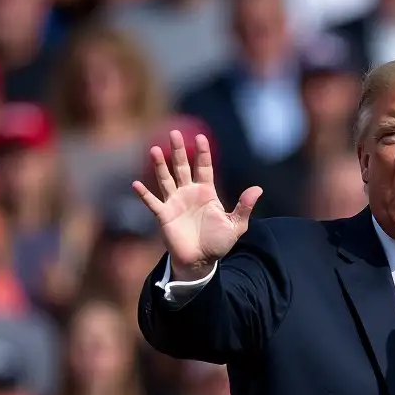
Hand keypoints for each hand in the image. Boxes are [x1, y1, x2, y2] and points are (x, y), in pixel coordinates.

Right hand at [133, 131, 261, 279]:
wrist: (201, 261)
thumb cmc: (218, 243)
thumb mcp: (235, 225)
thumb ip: (244, 207)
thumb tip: (258, 189)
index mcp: (206, 192)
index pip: (204, 167)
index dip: (202, 152)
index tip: (200, 137)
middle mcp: (189, 193)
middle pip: (182, 167)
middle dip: (178, 150)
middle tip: (174, 132)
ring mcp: (175, 202)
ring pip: (166, 179)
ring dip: (160, 165)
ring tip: (155, 149)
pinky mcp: (164, 215)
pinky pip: (153, 202)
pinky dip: (144, 194)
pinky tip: (136, 184)